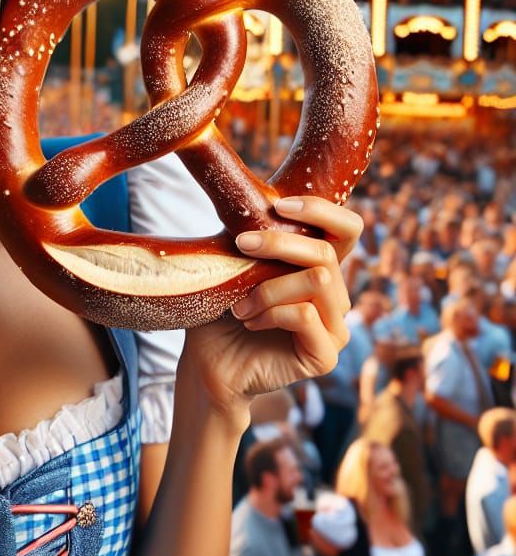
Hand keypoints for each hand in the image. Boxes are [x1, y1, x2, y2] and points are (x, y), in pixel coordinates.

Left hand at [181, 196, 360, 421]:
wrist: (208, 361)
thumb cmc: (221, 307)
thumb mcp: (237, 261)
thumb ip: (254, 233)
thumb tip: (250, 195)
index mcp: (318, 268)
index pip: (347, 229)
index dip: (322, 210)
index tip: (278, 205)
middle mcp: (335, 296)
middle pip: (325, 252)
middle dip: (278, 243)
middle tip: (241, 245)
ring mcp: (335, 328)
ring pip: (318, 280)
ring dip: (269, 286)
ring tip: (239, 303)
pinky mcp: (325, 355)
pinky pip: (306, 315)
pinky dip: (271, 312)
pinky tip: (249, 321)